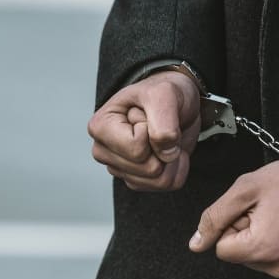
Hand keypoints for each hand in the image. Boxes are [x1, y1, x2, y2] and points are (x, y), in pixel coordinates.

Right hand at [88, 72, 200, 190]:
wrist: (177, 102)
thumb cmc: (163, 93)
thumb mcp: (164, 93)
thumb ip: (164, 120)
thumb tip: (165, 154)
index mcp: (100, 127)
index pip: (136, 148)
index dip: (152, 131)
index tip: (148, 114)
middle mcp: (104, 151)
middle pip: (148, 168)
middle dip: (163, 146)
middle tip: (158, 125)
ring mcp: (119, 168)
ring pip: (157, 180)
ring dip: (172, 158)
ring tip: (164, 137)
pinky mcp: (136, 179)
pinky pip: (166, 185)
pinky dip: (177, 168)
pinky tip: (169, 150)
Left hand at [189, 157, 278, 278]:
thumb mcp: (247, 188)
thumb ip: (215, 218)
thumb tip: (196, 244)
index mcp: (262, 247)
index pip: (223, 249)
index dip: (234, 226)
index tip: (254, 211)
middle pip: (244, 259)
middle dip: (252, 236)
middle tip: (273, 212)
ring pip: (265, 264)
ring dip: (271, 244)